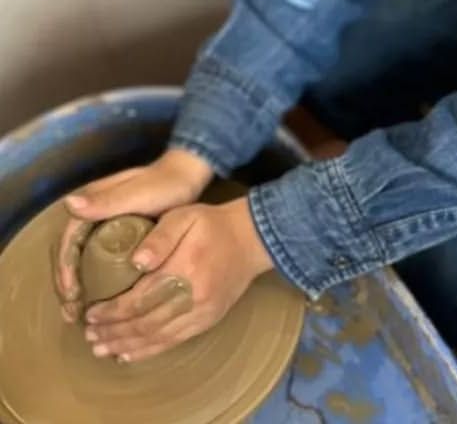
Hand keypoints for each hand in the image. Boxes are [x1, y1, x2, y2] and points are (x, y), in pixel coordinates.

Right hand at [54, 148, 213, 322]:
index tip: (72, 296)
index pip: (68, 242)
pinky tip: (102, 304)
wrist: (187, 176)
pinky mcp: (119, 237)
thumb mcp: (135, 194)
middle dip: (68, 287)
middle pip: (71, 256)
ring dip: (79, 289)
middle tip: (74, 315)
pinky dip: (96, 284)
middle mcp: (93, 217)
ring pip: (83, 262)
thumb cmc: (163, 183)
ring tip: (81, 317)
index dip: (65, 271)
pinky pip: (99, 263)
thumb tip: (69, 205)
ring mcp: (105, 227)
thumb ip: (106, 201)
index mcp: (91, 205)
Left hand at [82, 197, 274, 363]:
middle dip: (113, 332)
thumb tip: (136, 261)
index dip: (112, 311)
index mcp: (184, 269)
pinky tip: (131, 353)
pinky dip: (149, 350)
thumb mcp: (185, 216)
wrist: (252, 239)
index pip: (139, 299)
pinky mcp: (208, 320)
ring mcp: (202, 313)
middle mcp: (192, 297)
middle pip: (144, 323)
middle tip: (90, 336)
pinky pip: (174, 342)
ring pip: (157, 338)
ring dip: (126, 346)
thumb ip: (160, 236)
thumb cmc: (213, 223)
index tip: (90, 313)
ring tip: (102, 349)